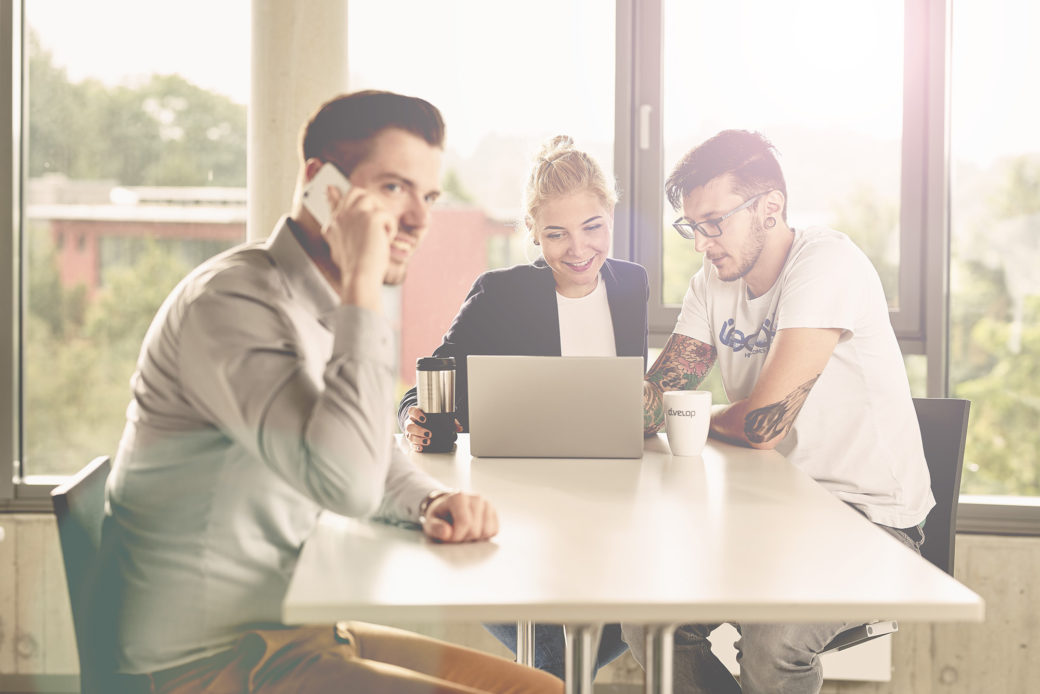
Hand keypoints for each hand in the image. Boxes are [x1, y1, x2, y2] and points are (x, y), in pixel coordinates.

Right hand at [323, 184, 394, 307]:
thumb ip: (336, 230)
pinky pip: (386, 215)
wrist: (360, 277)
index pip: (336, 200)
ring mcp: (354, 215)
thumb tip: (332, 214)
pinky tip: (385, 241)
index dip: (338, 194)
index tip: (332, 188)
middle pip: (356, 192)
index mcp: (333, 225)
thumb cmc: (353, 267)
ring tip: (380, 235)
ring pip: (372, 199)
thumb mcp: (338, 248)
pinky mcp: (370, 218)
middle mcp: (340, 216)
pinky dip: (390, 229)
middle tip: (376, 221)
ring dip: (381, 216)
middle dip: (370, 203)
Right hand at [405, 406, 461, 452]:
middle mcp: (410, 422)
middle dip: (419, 430)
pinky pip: (411, 444)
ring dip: (419, 440)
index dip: (416, 414)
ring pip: (409, 436)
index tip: (424, 418)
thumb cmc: (429, 419)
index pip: (412, 411)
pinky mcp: (411, 440)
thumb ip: (449, 421)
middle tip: (429, 433)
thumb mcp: (439, 416)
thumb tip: (459, 428)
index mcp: (415, 414)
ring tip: (428, 441)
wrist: (421, 423)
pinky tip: (421, 448)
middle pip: (409, 426)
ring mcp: (409, 432)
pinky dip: (416, 447)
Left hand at [421, 491, 498, 542]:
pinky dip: (484, 536)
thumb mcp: (430, 522)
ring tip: (465, 532)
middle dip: (464, 538)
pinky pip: (494, 531)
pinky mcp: (494, 512)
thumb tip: (446, 533)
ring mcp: (487, 504)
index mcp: (459, 497)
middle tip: (456, 534)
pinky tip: (474, 530)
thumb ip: (435, 528)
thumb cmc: (440, 517)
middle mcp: (476, 498)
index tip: (449, 538)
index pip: (464, 523)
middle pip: (475, 530)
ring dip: (475, 538)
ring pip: (486, 532)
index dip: (456, 537)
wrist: (449, 509)